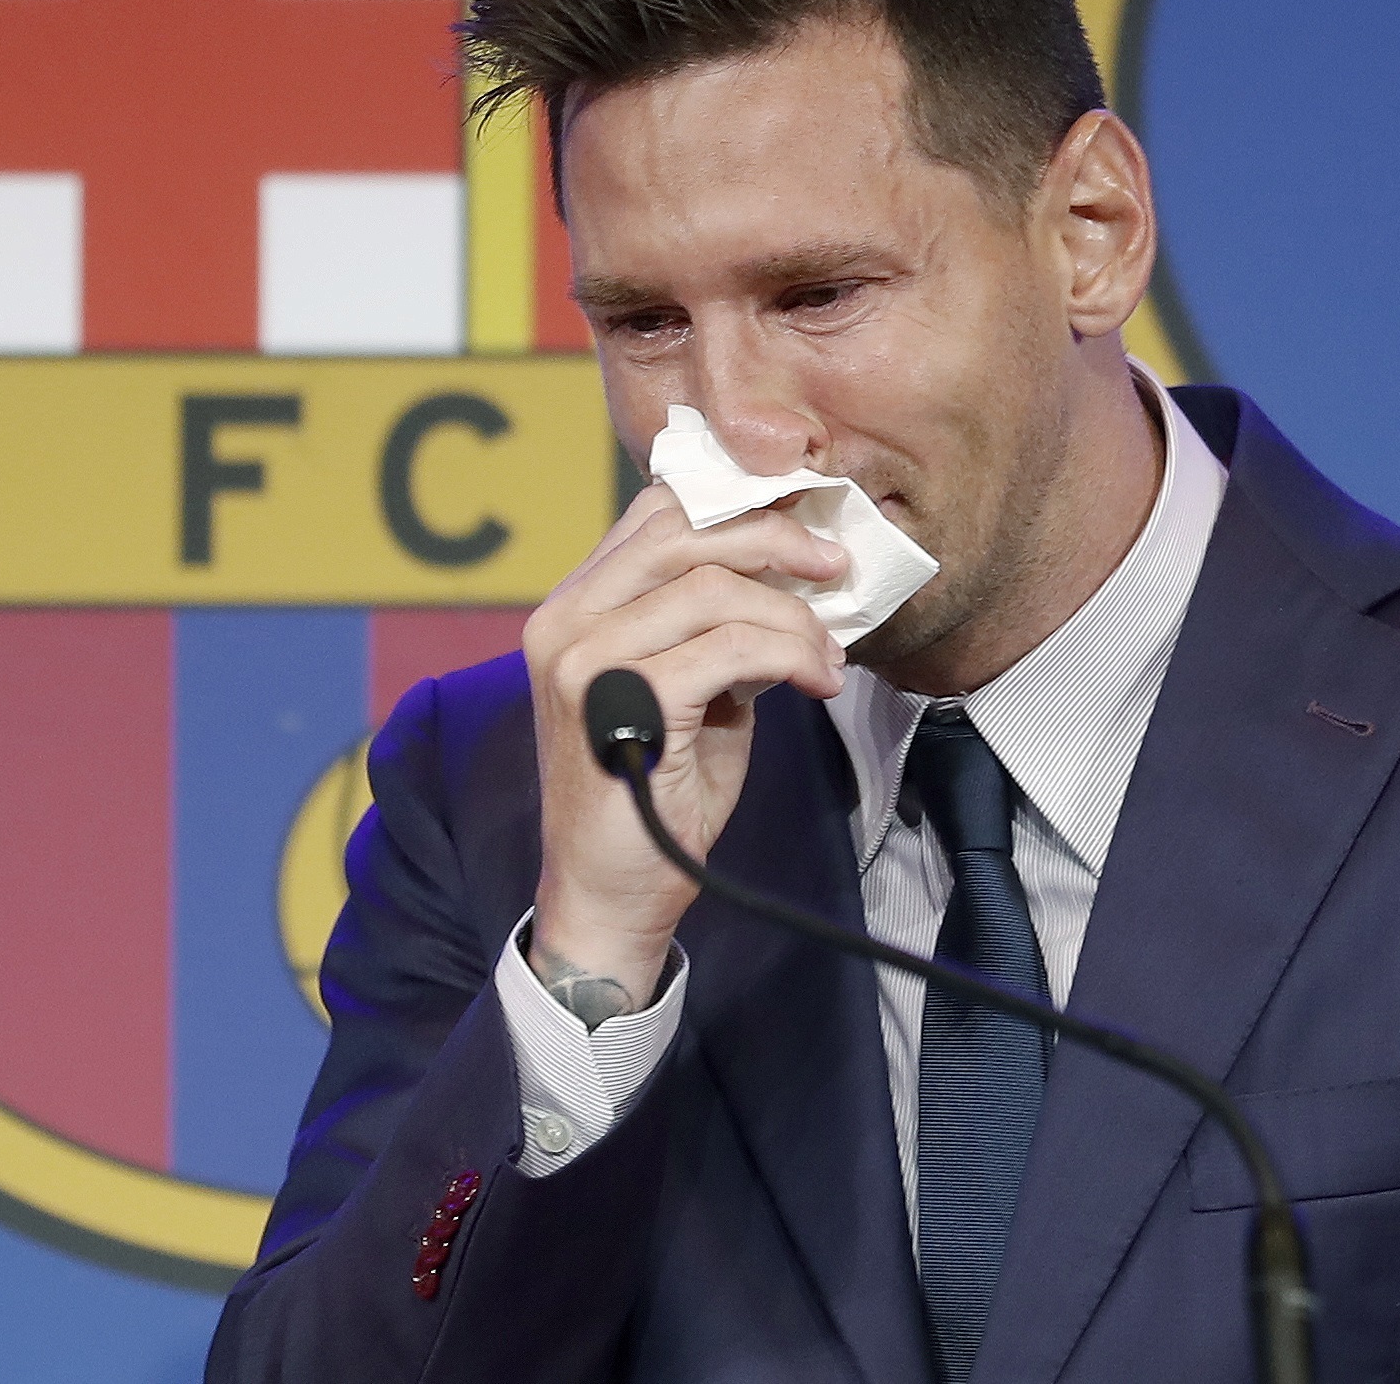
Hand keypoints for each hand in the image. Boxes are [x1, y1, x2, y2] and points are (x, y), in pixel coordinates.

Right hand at [524, 483, 845, 1017]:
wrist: (611, 896)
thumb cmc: (654, 792)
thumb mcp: (686, 687)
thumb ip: (711, 625)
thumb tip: (790, 571)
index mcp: (574, 605)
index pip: (656, 514)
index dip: (737, 504)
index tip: (805, 523)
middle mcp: (564, 618)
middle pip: (684, 533)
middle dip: (775, 540)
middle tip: (835, 568)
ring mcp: (582, 657)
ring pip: (713, 589)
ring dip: (791, 618)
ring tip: (826, 656)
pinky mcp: (618, 699)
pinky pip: (726, 648)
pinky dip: (787, 655)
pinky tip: (816, 680)